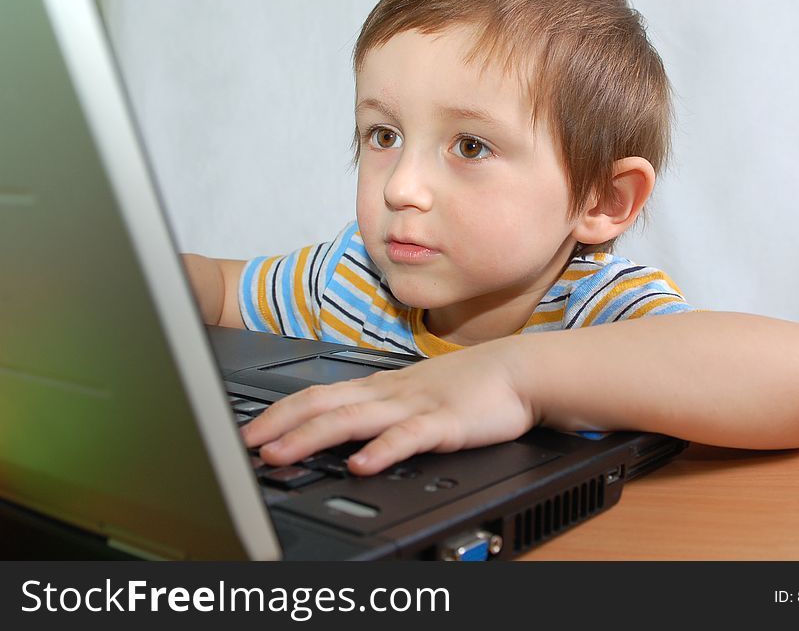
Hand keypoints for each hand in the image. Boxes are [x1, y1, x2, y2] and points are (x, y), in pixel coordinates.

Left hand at [240, 336, 535, 475]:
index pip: (317, 395)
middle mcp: (388, 393)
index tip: (248, 431)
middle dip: (280, 425)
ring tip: (280, 454)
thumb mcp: (413, 393)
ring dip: (313, 436)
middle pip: (323, 405)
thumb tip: (342, 430)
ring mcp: (415, 406)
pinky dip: (382, 450)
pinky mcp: (444, 423)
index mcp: (379, 387)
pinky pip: (409, 437)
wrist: (516, 370)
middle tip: (245, 444)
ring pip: (354, 419)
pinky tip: (362, 465)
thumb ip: (379, 410)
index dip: (279, 413)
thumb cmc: (466, 384)